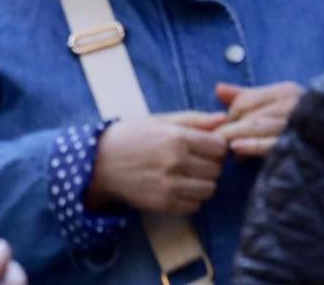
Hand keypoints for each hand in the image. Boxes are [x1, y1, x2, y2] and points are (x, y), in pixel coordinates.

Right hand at [87, 112, 228, 215]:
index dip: (217, 147)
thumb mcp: (161, 120)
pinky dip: (191, 198)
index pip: (219, 147)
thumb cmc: (132, 136)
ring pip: (209, 190)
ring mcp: (169, 186)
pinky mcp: (162, 204)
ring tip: (189, 175)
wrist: (99, 163)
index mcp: (177, 138)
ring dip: (203, 183)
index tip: (208, 147)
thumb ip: (195, 119)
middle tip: (197, 161)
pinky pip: (194, 206)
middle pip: (216, 169)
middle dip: (211, 165)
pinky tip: (180, 188)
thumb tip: (224, 119)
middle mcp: (175, 162)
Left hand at [213, 81, 302, 158]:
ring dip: (236, 137)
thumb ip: (246, 97)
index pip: (246, 100)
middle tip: (217, 144)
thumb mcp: (275, 103)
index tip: (224, 130)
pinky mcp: (299, 144)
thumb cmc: (302, 122)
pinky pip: (272, 144)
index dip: (230, 116)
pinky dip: (253, 145)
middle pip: (249, 114)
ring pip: (257, 127)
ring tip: (224, 149)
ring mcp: (296, 123)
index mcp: (285, 92)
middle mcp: (292, 104)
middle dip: (229, 129)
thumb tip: (218, 89)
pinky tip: (238, 149)